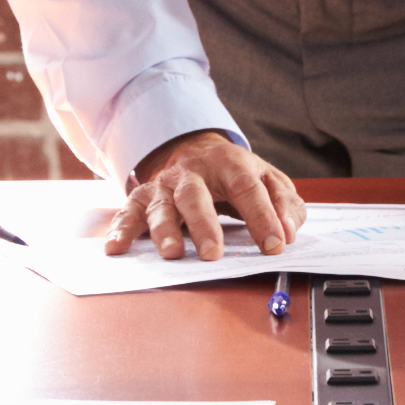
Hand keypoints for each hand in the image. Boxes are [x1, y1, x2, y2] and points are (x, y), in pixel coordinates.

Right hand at [122, 129, 299, 259]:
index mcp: (230, 164)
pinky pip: (128, 213)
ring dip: (164, 230)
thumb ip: (285, 205)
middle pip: (196, 196)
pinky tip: (116, 248)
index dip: (263, 218)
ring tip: (172, 253)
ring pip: (161, 206)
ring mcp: (165, 185)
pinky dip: (121, 231)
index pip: (249, 189)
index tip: (275, 244)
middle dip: (204, 225)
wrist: (194, 150)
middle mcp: (192, 173)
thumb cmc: (235, 174)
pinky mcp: (143, 197)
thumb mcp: (268, 180)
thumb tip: (289, 232)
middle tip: (213, 253)